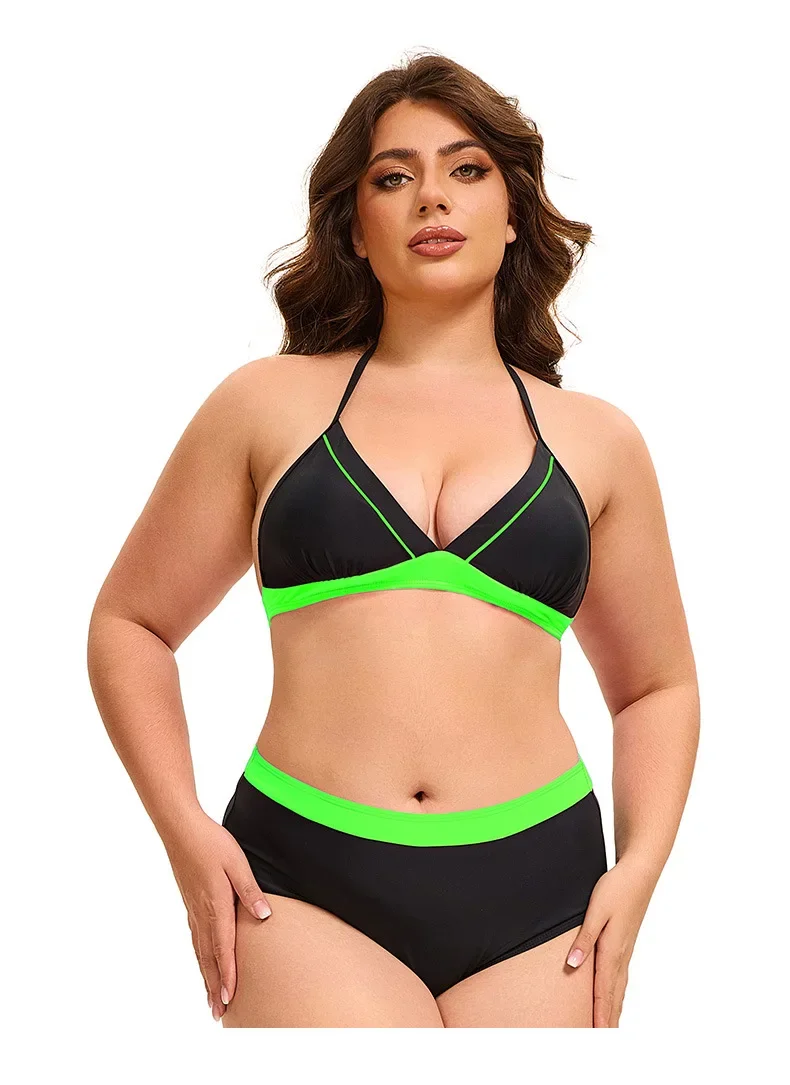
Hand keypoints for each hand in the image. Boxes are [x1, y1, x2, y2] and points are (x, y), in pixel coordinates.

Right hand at [163, 811, 271, 1021]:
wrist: (180, 828)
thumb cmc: (211, 843)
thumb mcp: (237, 863)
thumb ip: (250, 891)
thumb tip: (264, 916)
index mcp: (215, 905)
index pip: (223, 948)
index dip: (227, 975)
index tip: (230, 999)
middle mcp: (201, 913)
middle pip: (208, 958)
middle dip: (214, 986)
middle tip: (218, 1013)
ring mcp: (193, 909)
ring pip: (199, 951)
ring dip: (206, 976)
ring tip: (210, 998)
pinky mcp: (189, 902)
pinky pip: (195, 938)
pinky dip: (199, 957)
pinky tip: (202, 961)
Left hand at [564, 854, 657, 1026]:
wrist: (640, 871)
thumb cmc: (617, 888)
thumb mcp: (595, 911)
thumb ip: (584, 939)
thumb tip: (572, 966)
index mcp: (612, 949)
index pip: (603, 990)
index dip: (599, 1014)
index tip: (596, 1034)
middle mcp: (621, 953)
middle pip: (614, 994)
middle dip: (608, 1019)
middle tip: (602, 1041)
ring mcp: (626, 948)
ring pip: (619, 986)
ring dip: (614, 1008)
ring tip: (608, 1027)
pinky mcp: (626, 941)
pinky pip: (621, 975)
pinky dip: (617, 991)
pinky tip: (616, 994)